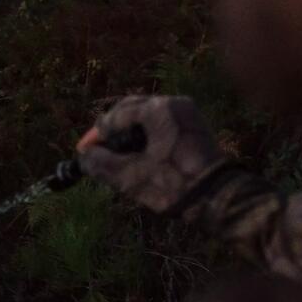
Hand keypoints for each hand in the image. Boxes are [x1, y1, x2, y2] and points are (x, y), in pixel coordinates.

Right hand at [76, 96, 224, 214]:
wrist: (217, 198)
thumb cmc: (173, 185)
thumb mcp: (131, 176)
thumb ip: (102, 163)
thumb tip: (85, 157)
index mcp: (159, 110)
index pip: (117, 115)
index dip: (97, 134)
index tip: (83, 151)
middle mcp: (174, 104)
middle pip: (131, 109)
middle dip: (111, 130)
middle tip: (96, 150)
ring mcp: (187, 113)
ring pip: (146, 116)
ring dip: (127, 132)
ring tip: (114, 154)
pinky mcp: (193, 126)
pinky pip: (161, 123)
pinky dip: (145, 135)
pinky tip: (136, 153)